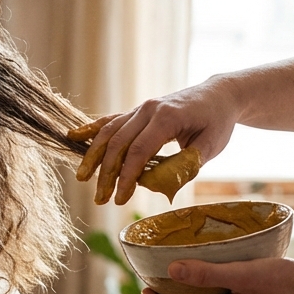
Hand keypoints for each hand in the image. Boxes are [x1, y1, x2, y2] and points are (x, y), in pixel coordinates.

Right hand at [74, 76, 242, 204]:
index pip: (139, 151)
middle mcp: (149, 110)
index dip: (126, 177)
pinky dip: (93, 130)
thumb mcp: (210, 146)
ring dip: (94, 156)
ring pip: (110, 131)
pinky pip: (111, 120)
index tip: (119, 199)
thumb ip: (185, 165)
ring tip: (82, 178)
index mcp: (167, 118)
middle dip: (106, 173)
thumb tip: (159, 187)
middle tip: (100, 198)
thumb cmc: (217, 122)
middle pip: (118, 143)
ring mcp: (141, 109)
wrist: (219, 95)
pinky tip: (75, 137)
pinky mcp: (138, 112)